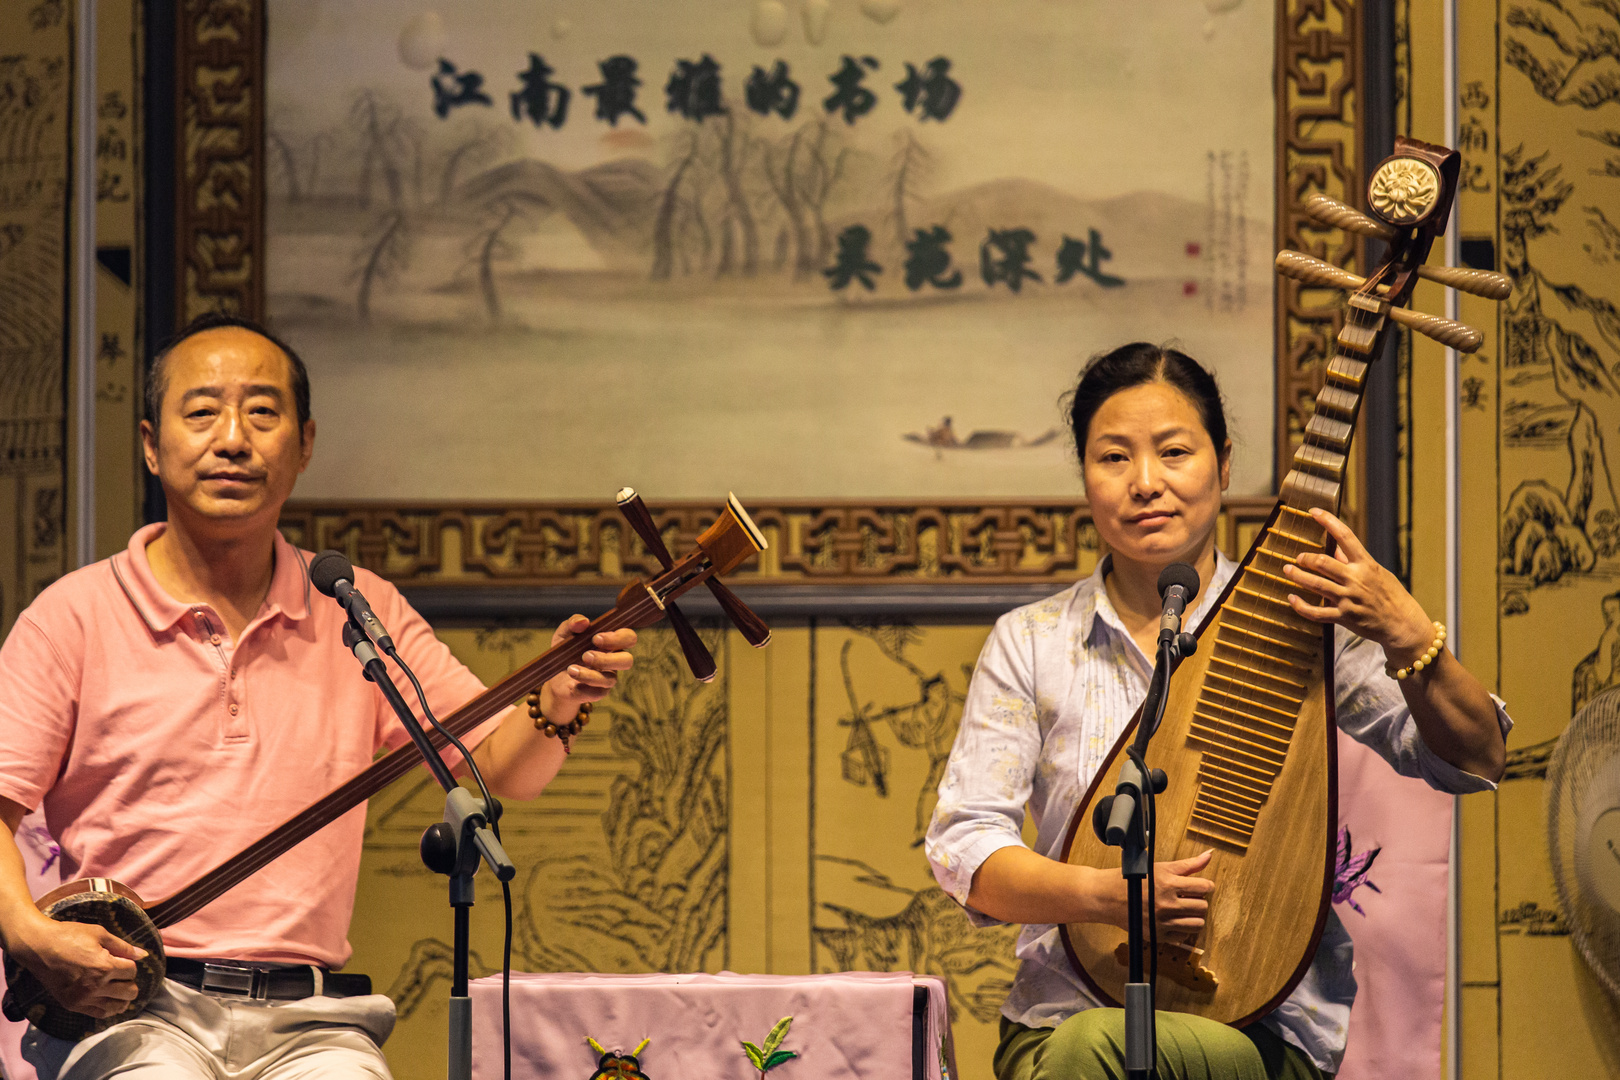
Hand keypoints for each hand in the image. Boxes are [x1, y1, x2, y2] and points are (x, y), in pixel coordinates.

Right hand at [12, 915, 145, 1018]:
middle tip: (122, 975)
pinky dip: (109, 1008)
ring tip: (119, 988)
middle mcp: (95, 986)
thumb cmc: (69, 936)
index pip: (132, 971)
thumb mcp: (99, 934)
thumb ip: (123, 947)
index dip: (130, 964)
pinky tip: (110, 1000)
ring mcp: (83, 998)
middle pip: (129, 991)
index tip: (122, 960)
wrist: (38, 947)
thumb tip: (143, 955)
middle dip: (130, 981)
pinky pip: (99, 1014)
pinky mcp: (72, 1005)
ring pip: (117, 1006)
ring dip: (123, 997)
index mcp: (104, 966)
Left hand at [538, 615, 636, 719]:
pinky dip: (584, 689)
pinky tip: (573, 684)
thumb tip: (583, 622)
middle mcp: (613, 660)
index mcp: (611, 642)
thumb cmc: (565, 651)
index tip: (596, 638)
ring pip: (610, 679)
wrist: (553, 676)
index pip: (628, 637)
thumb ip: (572, 623)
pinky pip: (597, 694)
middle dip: (607, 659)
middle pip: (627, 660)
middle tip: (585, 656)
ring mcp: (607, 678)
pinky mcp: (597, 693)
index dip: (618, 638)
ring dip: (589, 675)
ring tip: (571, 670)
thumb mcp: (564, 634)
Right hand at [1095, 850, 1213, 931]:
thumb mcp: (1161, 867)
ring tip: (1185, 909)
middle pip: (1202, 906)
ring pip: (1197, 924)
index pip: (1204, 887)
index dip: (1206, 885)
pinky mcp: (1157, 935)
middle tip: (1189, 897)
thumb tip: (1208, 856)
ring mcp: (1162, 921)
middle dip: (1199, 900)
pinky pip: (1184, 936)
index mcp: (1168, 884)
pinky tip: (1175, 919)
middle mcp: (1166, 904)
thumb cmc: (1134, 879)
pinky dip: (1183, 929)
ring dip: (1194, 916)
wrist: (1107, 897)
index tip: (1201, 886)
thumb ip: (1188, 865)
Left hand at [1283, 509, 1434, 664]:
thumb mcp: (1377, 572)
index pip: (1345, 536)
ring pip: (1316, 584)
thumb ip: (1354, 561)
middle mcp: (1356, 579)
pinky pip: (1316, 612)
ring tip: (1287, 570)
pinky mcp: (1343, 617)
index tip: (1314, 512)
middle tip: (1298, 557)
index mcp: (1366, 564)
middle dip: (1305, 558)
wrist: (1402, 623)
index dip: (1328, 521)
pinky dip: (1300, 606)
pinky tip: (1292, 598)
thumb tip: (1336, 547)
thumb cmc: (1390, 595)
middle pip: (1323, 563)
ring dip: (1298, 576)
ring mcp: (1348, 599)